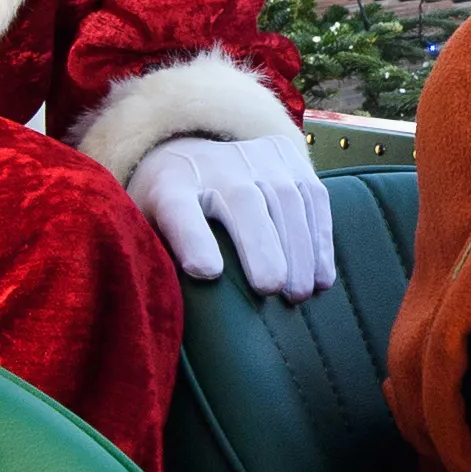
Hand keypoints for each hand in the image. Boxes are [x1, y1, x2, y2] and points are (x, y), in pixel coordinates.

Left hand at [125, 133, 335, 298]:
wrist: (189, 156)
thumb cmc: (170, 215)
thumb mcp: (148, 234)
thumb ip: (160, 262)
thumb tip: (177, 316)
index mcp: (168, 186)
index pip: (177, 207)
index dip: (193, 238)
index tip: (206, 272)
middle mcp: (211, 163)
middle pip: (241, 199)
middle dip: (260, 245)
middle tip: (270, 290)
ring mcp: (252, 155)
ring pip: (284, 196)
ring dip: (299, 248)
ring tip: (300, 293)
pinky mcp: (285, 155)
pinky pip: (312, 195)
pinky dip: (320, 239)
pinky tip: (322, 277)